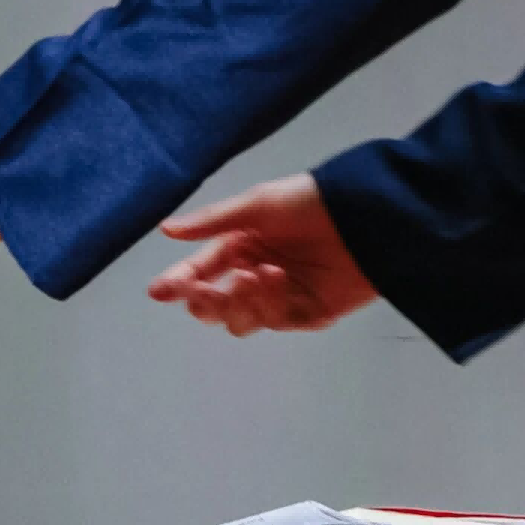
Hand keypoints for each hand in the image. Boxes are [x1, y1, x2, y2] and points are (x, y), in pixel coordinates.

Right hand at [146, 175, 379, 334]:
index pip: (201, 271)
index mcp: (239, 246)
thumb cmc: (310, 202)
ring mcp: (283, 296)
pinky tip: (280, 280)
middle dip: (208, 301)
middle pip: (217, 306)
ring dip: (243, 300)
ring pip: (244, 319)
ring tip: (258, 273)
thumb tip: (166, 229)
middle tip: (204, 290)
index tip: (159, 292)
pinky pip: (280, 322)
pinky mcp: (310, 312)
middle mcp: (255, 274)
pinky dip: (274, 305)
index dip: (179, 282)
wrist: (365, 217)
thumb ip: (212, 222)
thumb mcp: (259, 204)